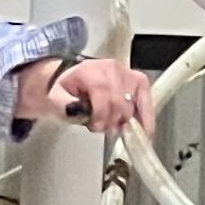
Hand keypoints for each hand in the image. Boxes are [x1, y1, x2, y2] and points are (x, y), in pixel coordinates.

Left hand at [13, 56, 155, 137]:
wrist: (74, 79)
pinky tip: (145, 134)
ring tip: (112, 125)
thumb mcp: (56, 97)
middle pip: (119, 103)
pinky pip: (147, 102)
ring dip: (123, 122)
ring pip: (132, 106)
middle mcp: (113, 69)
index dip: (101, 116)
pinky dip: (146, 119)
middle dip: (110, 121)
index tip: (94, 127)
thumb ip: (62, 104)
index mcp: (91, 70)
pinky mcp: (140, 82)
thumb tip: (73, 110)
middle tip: (100, 128)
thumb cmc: (67, 91)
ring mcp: (128, 74)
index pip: (104, 96)